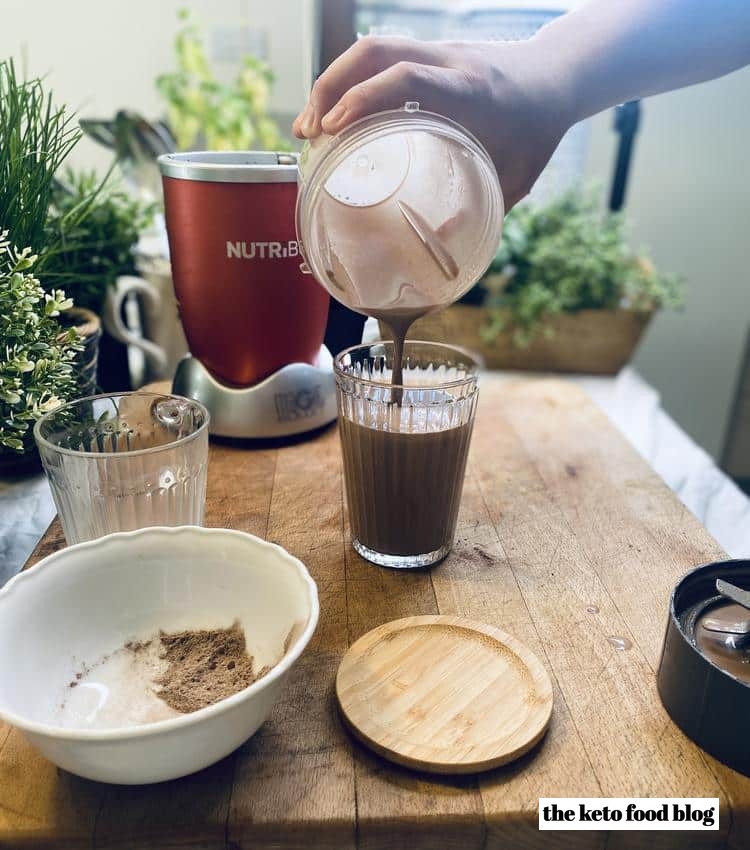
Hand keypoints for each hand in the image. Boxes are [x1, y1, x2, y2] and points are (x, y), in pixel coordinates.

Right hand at [293, 36, 575, 208]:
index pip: (407, 78)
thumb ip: (480, 208)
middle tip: (308, 134)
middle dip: (330, 88)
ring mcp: (436, 51)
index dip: (364, 98)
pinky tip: (338, 113)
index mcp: (470, 90)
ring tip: (311, 126)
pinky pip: (380, 56)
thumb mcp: (515, 177)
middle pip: (374, 52)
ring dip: (332, 82)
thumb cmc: (538, 130)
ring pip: (371, 48)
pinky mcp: (427, 53)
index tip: (332, 129)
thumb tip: (438, 244)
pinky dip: (350, 82)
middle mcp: (448, 62)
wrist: (558, 75)